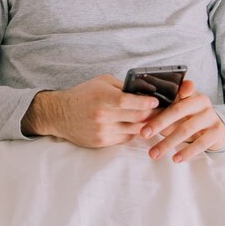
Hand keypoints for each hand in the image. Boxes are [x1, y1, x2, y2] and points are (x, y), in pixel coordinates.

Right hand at [21, 75, 158, 147]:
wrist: (60, 114)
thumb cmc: (83, 95)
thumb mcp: (100, 83)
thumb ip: (122, 86)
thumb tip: (145, 91)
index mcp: (102, 97)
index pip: (129, 101)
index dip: (146, 102)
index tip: (156, 102)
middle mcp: (102, 115)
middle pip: (137, 117)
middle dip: (153, 115)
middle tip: (164, 112)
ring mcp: (102, 130)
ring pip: (135, 130)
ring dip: (147, 126)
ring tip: (155, 120)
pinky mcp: (102, 142)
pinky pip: (126, 138)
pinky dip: (134, 132)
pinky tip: (138, 127)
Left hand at [140, 80, 224, 162]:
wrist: (219, 128)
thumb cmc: (191, 116)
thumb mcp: (182, 108)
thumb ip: (166, 108)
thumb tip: (142, 117)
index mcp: (191, 93)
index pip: (175, 94)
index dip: (166, 95)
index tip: (151, 102)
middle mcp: (202, 102)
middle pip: (177, 111)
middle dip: (158, 123)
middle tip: (143, 134)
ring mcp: (211, 117)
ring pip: (186, 129)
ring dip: (168, 142)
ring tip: (154, 153)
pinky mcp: (218, 132)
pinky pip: (201, 143)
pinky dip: (187, 152)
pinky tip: (175, 158)